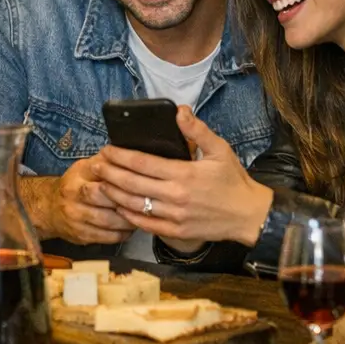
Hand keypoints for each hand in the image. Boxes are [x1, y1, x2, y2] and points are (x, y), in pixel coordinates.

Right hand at [18, 157, 134, 244]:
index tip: (142, 184)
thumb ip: (106, 162)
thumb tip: (130, 156)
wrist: (49, 208)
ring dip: (129, 220)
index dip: (124, 182)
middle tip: (146, 202)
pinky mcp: (81, 236)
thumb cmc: (75, 185)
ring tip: (142, 216)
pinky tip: (130, 228)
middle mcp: (73, 196)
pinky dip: (123, 234)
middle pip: (105, 199)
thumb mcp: (85, 168)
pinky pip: (108, 237)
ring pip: (109, 221)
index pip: (103, 177)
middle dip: (128, 202)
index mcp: (77, 176)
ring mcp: (75, 218)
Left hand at [89, 105, 273, 248]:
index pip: (142, 163)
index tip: (106, 150)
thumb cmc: (233, 181)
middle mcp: (176, 195)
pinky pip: (145, 224)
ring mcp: (174, 216)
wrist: (249, 215)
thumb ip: (197, 130)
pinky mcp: (176, 231)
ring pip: (134, 205)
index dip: (120, 156)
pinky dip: (128, 216)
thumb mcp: (220, 150)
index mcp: (184, 173)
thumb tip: (180, 111)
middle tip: (95, 165)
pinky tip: (119, 207)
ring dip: (114, 194)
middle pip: (132, 183)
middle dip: (109, 173)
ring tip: (100, 184)